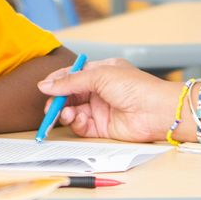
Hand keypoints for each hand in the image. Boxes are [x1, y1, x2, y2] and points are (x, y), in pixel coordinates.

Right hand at [36, 59, 179, 143]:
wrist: (156, 111)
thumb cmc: (136, 87)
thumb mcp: (100, 76)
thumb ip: (71, 81)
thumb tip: (46, 85)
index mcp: (101, 72)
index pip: (72, 75)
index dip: (57, 80)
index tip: (44, 86)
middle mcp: (99, 90)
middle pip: (69, 95)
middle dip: (57, 100)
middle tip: (49, 105)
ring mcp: (100, 109)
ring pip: (72, 111)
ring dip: (64, 112)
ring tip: (63, 113)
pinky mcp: (101, 127)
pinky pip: (80, 125)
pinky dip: (74, 122)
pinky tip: (74, 118)